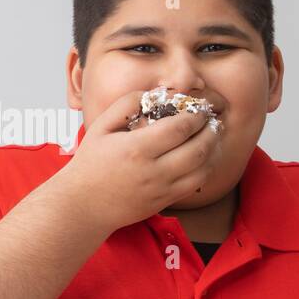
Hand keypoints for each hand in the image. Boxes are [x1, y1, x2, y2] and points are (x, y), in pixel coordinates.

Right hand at [51, 89, 222, 234]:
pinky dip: (206, 168)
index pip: (180, 128)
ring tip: (214, 136)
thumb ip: (125, 105)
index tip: (199, 108)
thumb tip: (152, 94)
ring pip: (203, 169)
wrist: (84, 205)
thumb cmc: (90, 164)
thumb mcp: (101, 127)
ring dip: (214, 150)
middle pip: (198, 148)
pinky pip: (195, 185)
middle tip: (213, 120)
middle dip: (211, 131)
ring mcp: (161, 189)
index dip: (196, 116)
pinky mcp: (165, 201)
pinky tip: (205, 157)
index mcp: (137, 148)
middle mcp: (153, 170)